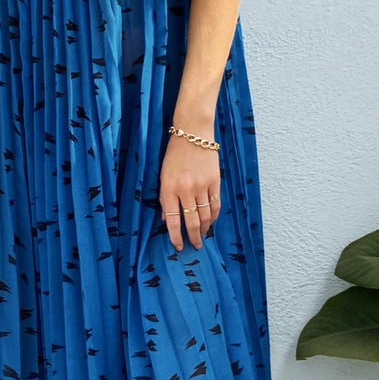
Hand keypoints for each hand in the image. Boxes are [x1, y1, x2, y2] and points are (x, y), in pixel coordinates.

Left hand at [159, 133, 220, 249]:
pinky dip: (214, 216)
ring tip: (203, 235)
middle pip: (191, 222)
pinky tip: (211, 221)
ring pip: (205, 216)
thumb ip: (165, 199)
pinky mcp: (214, 181)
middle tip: (194, 246)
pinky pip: (215, 204)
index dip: (175, 236)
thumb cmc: (174, 154)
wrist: (193, 133)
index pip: (173, 221)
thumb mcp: (163, 176)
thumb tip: (167, 219)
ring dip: (204, 229)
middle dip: (193, 237)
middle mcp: (185, 190)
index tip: (178, 246)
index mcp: (169, 189)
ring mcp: (201, 186)